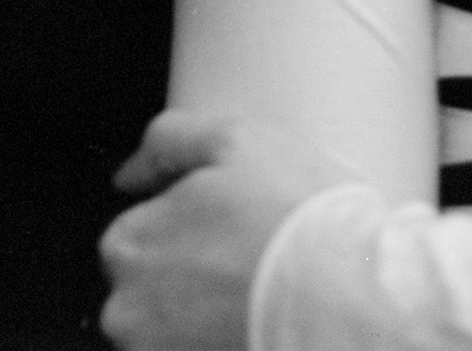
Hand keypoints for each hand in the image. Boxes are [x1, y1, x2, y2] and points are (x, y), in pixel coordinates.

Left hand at [99, 110, 339, 350]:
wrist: (345, 297)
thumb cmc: (293, 214)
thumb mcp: (235, 140)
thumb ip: (169, 140)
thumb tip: (129, 174)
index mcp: (128, 243)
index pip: (140, 230)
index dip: (191, 224)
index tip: (233, 225)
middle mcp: (126, 311)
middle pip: (150, 288)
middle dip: (191, 277)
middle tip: (250, 261)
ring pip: (173, 331)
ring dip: (205, 319)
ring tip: (261, 296)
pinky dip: (222, 343)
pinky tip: (258, 326)